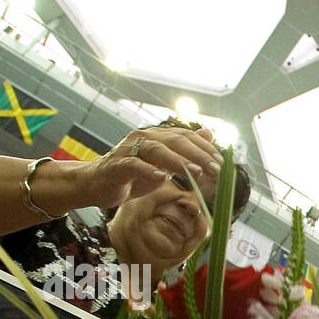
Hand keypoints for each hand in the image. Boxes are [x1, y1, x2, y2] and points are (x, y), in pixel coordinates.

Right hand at [75, 125, 224, 210]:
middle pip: (175, 141)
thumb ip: (184, 150)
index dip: (205, 148)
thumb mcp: (162, 164)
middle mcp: (143, 138)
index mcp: (156, 137)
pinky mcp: (116, 165)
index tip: (222, 163)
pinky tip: (161, 178)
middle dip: (198, 155)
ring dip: (179, 161)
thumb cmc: (131, 175)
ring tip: (197, 172)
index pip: (185, 137)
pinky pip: (133, 164)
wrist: (96, 184)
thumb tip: (209, 134)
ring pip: (156, 150)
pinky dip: (147, 170)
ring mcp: (128, 150)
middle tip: (216, 170)